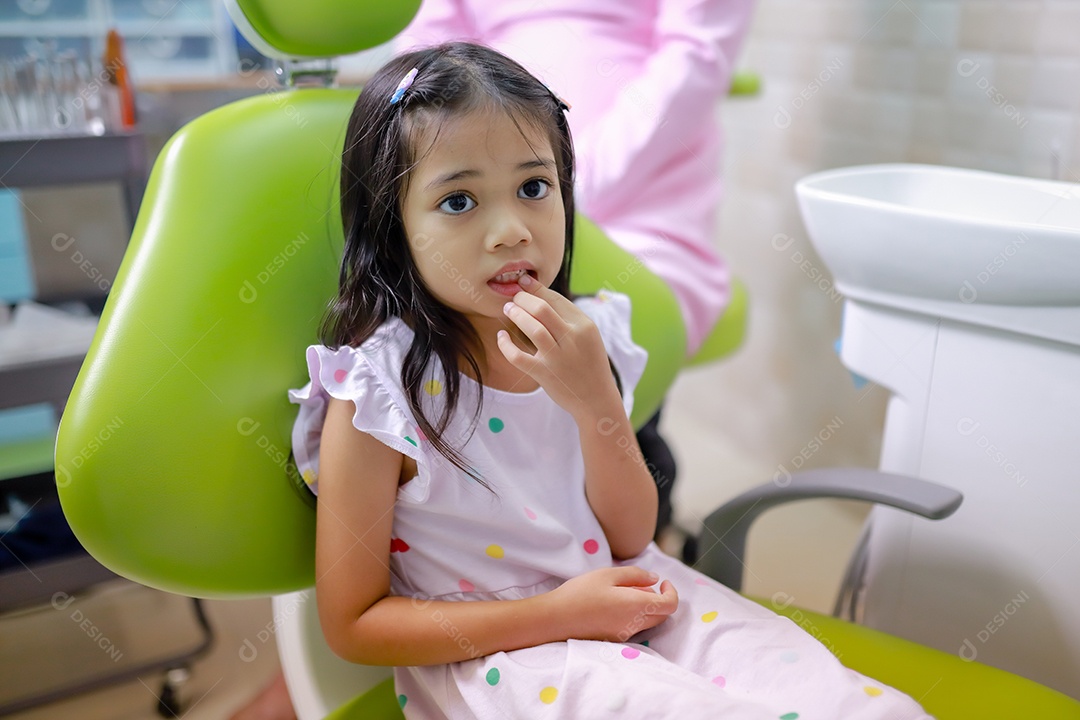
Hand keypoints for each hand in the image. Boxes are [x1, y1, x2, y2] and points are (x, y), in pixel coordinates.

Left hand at [496, 274, 619, 419]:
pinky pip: (518, 356)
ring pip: (532, 328)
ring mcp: (558, 358)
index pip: (555, 299)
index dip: (535, 288)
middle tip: (514, 298)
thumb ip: (568, 318)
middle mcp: (573, 339)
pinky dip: (505, 345)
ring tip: (508, 309)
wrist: (596, 398)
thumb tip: (539, 294)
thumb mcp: (588, 336)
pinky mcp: (545, 374)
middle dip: (523, 299)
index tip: (522, 283)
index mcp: (584, 326)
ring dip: (516, 315)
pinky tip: (501, 336)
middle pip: (542, 308)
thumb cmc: (588, 363)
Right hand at [548, 566, 678, 642]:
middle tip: (641, 585)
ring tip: (623, 592)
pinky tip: (613, 604)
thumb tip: (654, 580)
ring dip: (645, 607)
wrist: (555, 619)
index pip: (670, 605)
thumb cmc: (580, 592)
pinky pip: (633, 627)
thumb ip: (635, 575)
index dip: (671, 592)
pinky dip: (633, 615)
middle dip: (659, 599)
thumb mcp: (608, 574)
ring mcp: (624, 635)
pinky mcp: (613, 640)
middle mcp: (634, 625)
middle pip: (661, 615)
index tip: (663, 582)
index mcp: (636, 606)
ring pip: (647, 622)